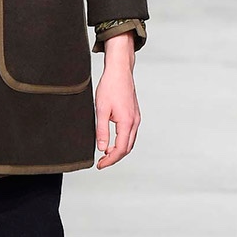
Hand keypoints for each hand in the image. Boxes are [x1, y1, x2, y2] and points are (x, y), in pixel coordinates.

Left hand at [94, 32, 140, 168]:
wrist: (119, 71)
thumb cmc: (110, 87)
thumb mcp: (101, 110)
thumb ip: (102, 130)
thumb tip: (102, 148)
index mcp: (127, 122)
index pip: (120, 149)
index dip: (110, 160)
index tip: (100, 165)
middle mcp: (135, 122)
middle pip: (127, 148)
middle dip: (114, 158)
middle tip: (101, 162)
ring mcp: (136, 118)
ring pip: (130, 142)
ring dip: (119, 150)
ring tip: (105, 154)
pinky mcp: (134, 115)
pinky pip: (130, 134)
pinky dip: (122, 141)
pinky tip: (112, 141)